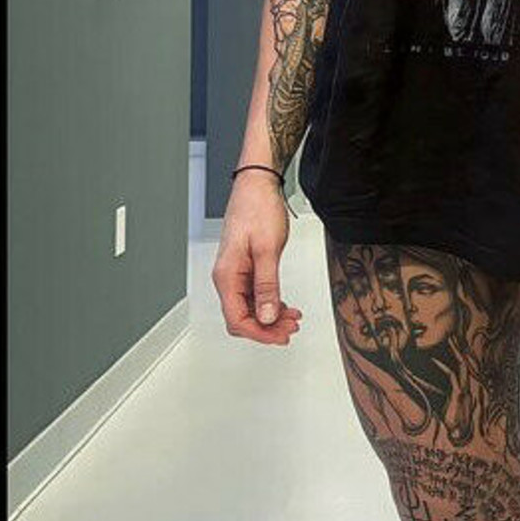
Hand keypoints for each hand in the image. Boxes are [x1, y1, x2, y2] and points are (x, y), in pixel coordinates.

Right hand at [211, 173, 303, 345]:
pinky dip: (271, 302)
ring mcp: (237, 272)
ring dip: (271, 316)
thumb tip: (266, 315)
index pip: (237, 319)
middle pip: (243, 317)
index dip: (259, 333)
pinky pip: (256, 293)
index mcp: (227, 275)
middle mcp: (228, 276)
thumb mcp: (267, 249)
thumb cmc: (257, 209)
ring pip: (251, 306)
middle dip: (267, 327)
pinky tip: (285, 305)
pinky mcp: (247, 266)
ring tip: (292, 318)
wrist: (258, 184)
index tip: (279, 336)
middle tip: (290, 329)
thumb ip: (267, 285)